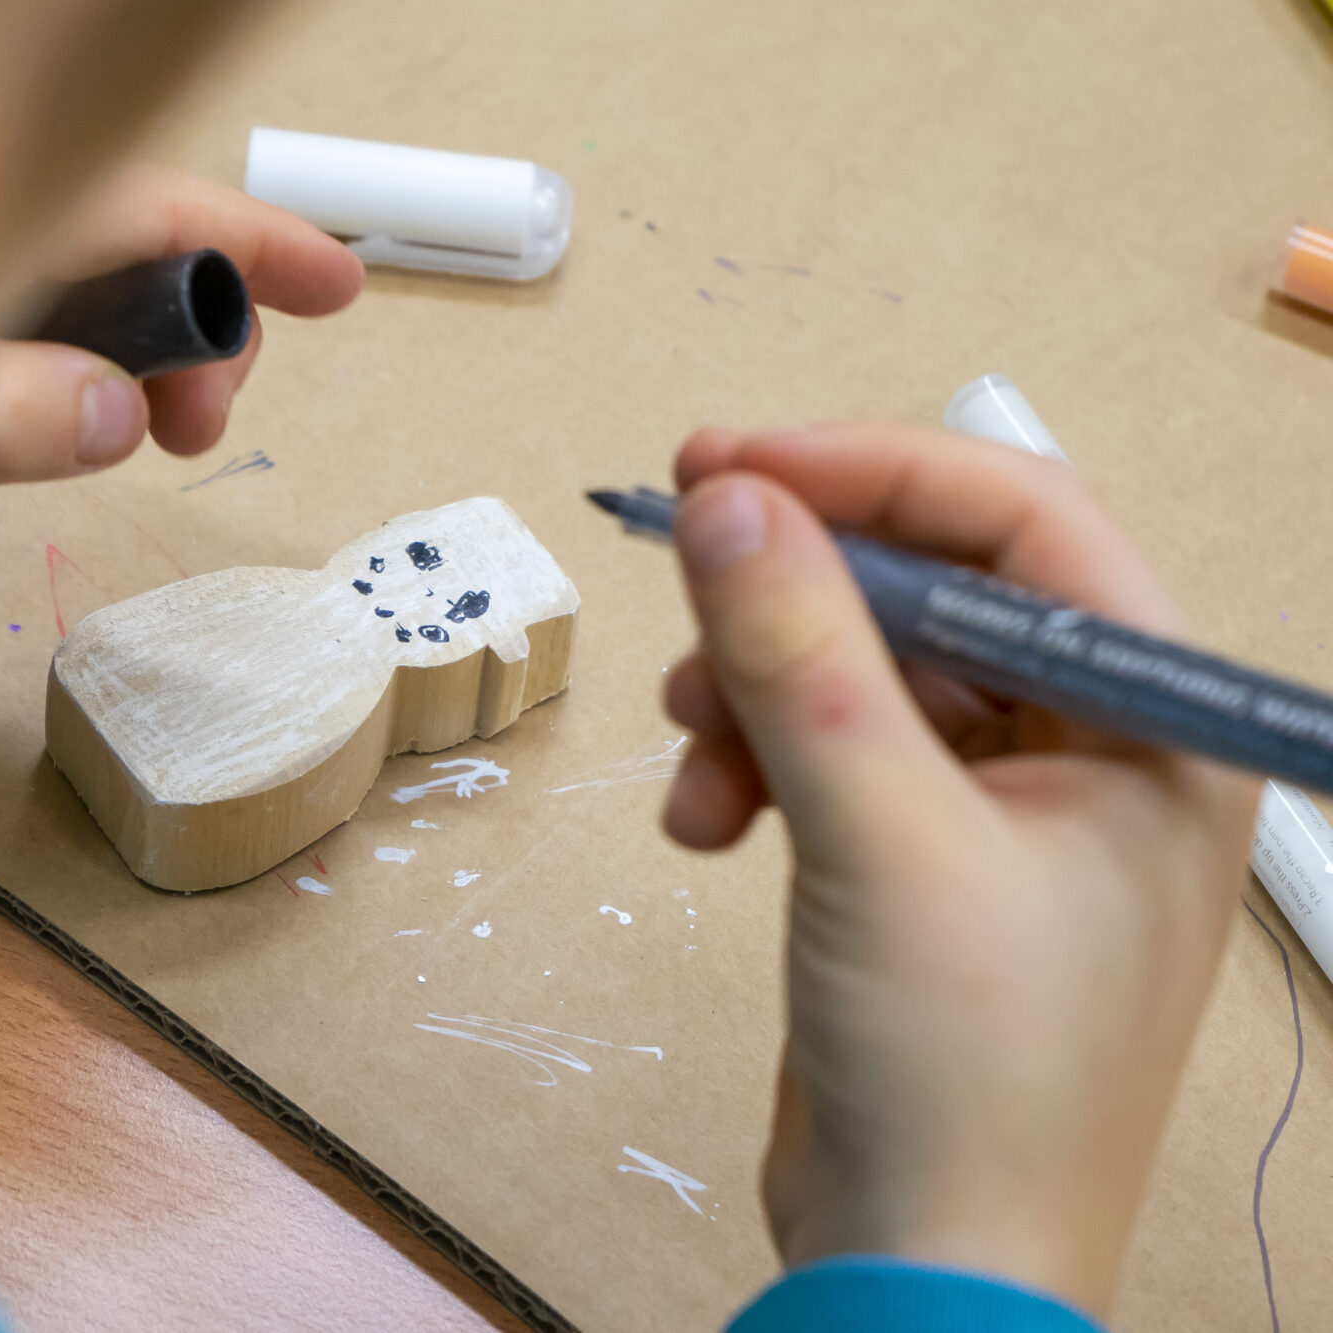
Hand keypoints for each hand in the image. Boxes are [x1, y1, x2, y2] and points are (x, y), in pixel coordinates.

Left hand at [0, 164, 362, 491]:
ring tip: (90, 452)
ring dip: (107, 373)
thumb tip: (116, 415)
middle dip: (183, 337)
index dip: (250, 244)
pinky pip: (3, 322)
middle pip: (123, 246)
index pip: (147, 205)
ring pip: (70, 295)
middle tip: (194, 435)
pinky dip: (27, 380)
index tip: (334, 287)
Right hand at [659, 423, 1256, 1315]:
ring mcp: (1009, 808)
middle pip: (930, 588)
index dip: (869, 469)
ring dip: (755, 692)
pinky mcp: (926, 861)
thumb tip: (723, 497)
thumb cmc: (964, 1074)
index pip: (1023, 521)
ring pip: (862, 670)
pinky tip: (703, 828)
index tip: (724, 463)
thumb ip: (801, 653)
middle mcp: (1097, 748)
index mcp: (1153, 723)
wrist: (925, 1276)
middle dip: (795, 596)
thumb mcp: (879, 837)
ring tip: (689, 759)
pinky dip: (754, 768)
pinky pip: (832, 754)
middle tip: (679, 579)